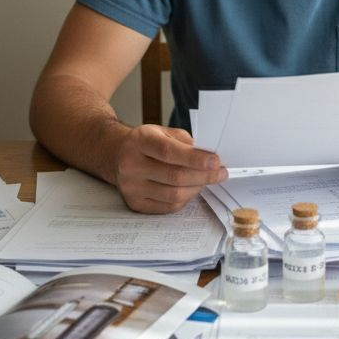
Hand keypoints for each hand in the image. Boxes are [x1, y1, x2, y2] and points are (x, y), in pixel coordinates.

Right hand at [112, 125, 227, 213]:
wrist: (117, 155)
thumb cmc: (147, 143)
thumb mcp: (164, 132)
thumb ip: (186, 143)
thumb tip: (210, 159)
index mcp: (139, 141)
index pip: (168, 152)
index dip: (195, 159)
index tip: (216, 162)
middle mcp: (131, 165)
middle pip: (174, 176)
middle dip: (203, 176)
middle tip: (220, 173)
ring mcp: (131, 187)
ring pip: (174, 195)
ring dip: (197, 188)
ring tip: (206, 180)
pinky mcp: (135, 203)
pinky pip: (169, 206)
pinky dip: (186, 198)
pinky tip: (191, 189)